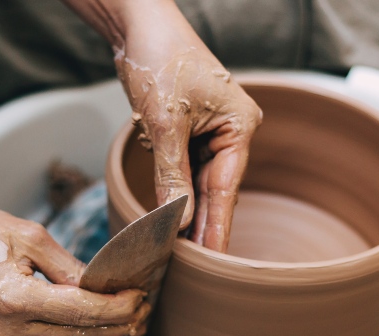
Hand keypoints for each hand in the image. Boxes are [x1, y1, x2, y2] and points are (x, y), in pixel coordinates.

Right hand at [0, 202, 149, 335]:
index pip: (83, 311)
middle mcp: (6, 329)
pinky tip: (99, 327)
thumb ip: (67, 265)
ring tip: (132, 322)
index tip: (143, 295)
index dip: (119, 306)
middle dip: (118, 326)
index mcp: (13, 299)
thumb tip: (102, 285)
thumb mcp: (25, 234)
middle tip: (147, 311)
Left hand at [112, 1, 261, 251]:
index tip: (214, 263)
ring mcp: (211, 131)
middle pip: (216, 190)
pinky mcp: (190, 129)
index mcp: (240, 126)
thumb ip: (172, 175)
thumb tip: (177, 221)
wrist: (138, 24)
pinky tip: (171, 218)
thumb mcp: (164, 123)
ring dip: (187, 212)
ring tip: (181, 252)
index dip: (217, 227)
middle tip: (195, 268)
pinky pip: (185, 169)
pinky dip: (177, 191)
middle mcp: (232, 131)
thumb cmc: (159, 59)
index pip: (227, 189)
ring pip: (200, 183)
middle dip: (202, 226)